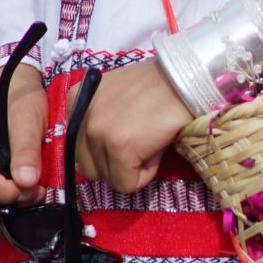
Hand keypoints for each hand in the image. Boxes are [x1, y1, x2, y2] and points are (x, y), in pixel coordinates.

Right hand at [0, 64, 45, 240]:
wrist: (6, 91)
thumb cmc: (18, 101)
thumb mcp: (29, 117)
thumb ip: (27, 148)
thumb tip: (26, 183)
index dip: (6, 192)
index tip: (34, 189)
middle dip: (8, 209)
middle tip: (37, 196)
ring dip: (1, 221)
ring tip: (26, 202)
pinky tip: (12, 211)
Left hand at [72, 57, 188, 195]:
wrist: (186, 78)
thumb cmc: (159, 86)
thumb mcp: (117, 97)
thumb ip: (100, 121)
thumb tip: (89, 163)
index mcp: (77, 101)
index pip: (80, 148)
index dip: (108, 149)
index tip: (131, 130)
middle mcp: (81, 118)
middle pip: (90, 167)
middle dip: (116, 163)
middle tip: (142, 140)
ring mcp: (98, 132)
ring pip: (109, 178)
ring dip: (133, 167)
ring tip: (150, 140)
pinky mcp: (119, 147)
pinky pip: (127, 183)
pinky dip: (147, 173)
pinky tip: (157, 147)